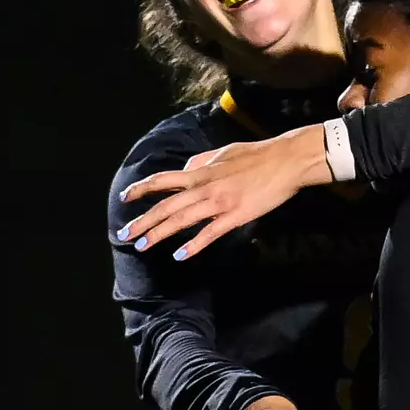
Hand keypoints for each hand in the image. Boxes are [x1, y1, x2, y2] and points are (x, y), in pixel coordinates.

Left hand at [116, 126, 333, 260]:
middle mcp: (204, 187)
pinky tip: (180, 256)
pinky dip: (193, 245)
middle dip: (143, 221)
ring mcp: (219, 203)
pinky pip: (209, 233)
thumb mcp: (222, 153)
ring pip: (182, 220)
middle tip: (125, 234)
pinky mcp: (235, 216)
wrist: (285, 161)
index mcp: (201, 172)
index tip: (124, 197)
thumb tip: (184, 172)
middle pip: (166, 205)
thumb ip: (201, 163)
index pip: (162, 180)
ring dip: (159, 234)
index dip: (141, 189)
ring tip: (142, 245)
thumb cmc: (256, 155)